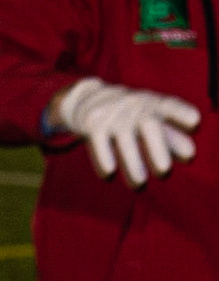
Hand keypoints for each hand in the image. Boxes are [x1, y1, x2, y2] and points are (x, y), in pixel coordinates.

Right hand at [52, 77, 199, 185]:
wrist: (86, 97)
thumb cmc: (129, 113)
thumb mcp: (150, 118)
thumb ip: (171, 136)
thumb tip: (189, 154)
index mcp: (154, 104)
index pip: (171, 106)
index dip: (182, 113)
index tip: (194, 123)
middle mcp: (135, 105)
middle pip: (149, 125)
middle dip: (158, 147)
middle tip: (164, 170)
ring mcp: (113, 113)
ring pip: (124, 139)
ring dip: (132, 162)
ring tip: (140, 183)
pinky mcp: (92, 122)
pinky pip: (99, 141)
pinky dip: (104, 157)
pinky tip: (109, 173)